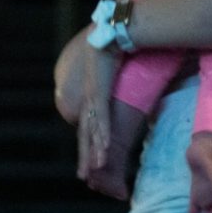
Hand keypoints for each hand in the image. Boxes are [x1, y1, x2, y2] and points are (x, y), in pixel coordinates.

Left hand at [76, 48, 117, 178]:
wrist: (108, 36)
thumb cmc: (114, 53)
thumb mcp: (115, 77)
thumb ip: (119, 89)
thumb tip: (128, 93)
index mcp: (92, 100)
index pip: (88, 128)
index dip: (88, 146)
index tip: (89, 163)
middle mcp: (89, 102)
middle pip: (85, 135)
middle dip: (84, 156)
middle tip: (83, 176)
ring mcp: (93, 98)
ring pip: (93, 131)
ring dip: (96, 150)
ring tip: (96, 168)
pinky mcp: (99, 93)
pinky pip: (102, 118)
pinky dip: (103, 134)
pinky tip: (105, 147)